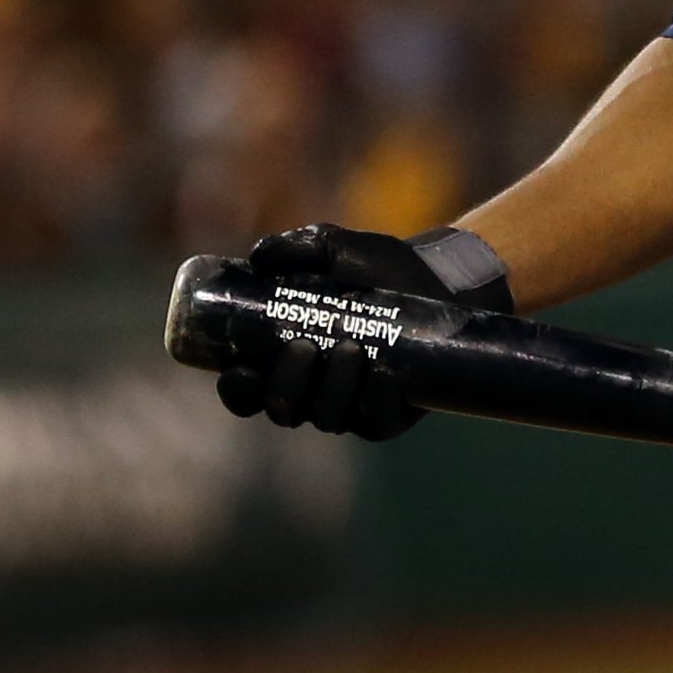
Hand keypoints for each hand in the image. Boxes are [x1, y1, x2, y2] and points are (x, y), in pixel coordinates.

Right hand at [212, 224, 482, 440]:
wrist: (435, 276)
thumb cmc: (372, 265)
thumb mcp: (333, 247)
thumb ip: (295, 247)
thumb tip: (259, 256)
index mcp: (281, 358)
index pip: (245, 388)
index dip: (236, 387)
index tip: (241, 367)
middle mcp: (309, 388)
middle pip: (281, 409)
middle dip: (285, 385)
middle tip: (304, 347)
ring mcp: (348, 404)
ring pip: (327, 417)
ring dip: (333, 388)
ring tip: (351, 348)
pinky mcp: (388, 413)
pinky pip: (375, 424)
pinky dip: (375, 402)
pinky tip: (383, 374)